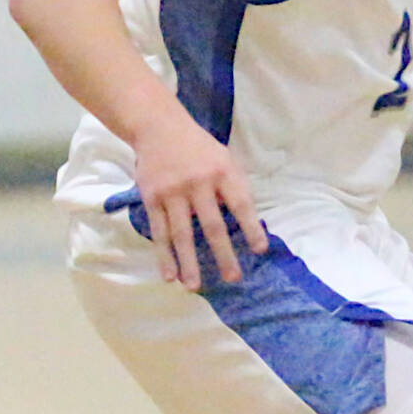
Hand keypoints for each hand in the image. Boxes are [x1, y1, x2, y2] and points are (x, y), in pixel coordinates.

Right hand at [111, 120, 266, 289]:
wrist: (158, 126)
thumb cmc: (198, 148)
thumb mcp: (224, 158)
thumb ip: (234, 187)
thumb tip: (247, 223)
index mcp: (222, 171)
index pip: (241, 203)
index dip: (251, 228)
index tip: (260, 251)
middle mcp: (198, 183)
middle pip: (212, 225)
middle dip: (223, 254)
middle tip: (232, 278)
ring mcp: (173, 192)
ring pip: (182, 234)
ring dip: (189, 263)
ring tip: (194, 287)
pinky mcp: (152, 198)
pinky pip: (160, 232)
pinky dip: (164, 255)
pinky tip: (169, 275)